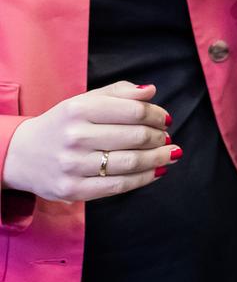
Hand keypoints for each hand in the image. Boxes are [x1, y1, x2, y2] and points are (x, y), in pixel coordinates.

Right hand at [2, 82, 178, 201]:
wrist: (20, 155)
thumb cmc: (62, 125)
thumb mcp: (84, 101)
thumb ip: (119, 93)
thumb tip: (151, 91)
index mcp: (78, 109)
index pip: (133, 111)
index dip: (157, 115)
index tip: (166, 119)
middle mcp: (75, 137)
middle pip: (136, 137)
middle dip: (159, 137)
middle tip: (167, 137)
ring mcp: (73, 166)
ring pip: (131, 162)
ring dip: (158, 158)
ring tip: (170, 153)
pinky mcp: (73, 190)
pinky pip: (119, 185)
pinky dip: (144, 178)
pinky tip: (157, 171)